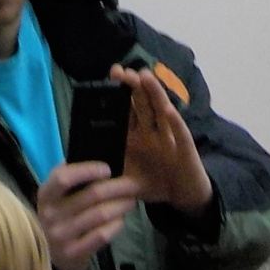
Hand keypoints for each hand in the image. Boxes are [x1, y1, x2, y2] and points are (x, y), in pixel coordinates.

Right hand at [36, 160, 142, 269]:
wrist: (51, 255)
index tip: (108, 170)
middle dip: (117, 187)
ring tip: (131, 201)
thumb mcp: (56, 196)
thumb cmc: (59, 216)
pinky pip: (101, 235)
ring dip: (121, 205)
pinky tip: (121, 220)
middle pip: (91, 195)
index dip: (88, 170)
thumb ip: (69, 178)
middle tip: (133, 185)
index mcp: (46, 195)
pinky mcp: (73, 253)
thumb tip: (95, 154)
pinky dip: (115, 225)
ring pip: (100, 214)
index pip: (64, 177)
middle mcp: (50, 214)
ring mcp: (61, 235)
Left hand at [111, 65, 213, 214]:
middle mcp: (152, 132)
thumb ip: (108, 179)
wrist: (182, 197)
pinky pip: (180, 135)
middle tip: (120, 71)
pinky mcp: (185, 150)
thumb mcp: (127, 182)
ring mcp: (169, 138)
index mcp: (136, 137)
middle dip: (132, 87)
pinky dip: (175, 123)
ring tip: (143, 76)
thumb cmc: (154, 185)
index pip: (125, 110)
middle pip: (141, 104)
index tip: (108, 77)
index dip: (117, 95)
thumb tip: (83, 173)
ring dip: (153, 93)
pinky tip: (169, 111)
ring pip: (161, 111)